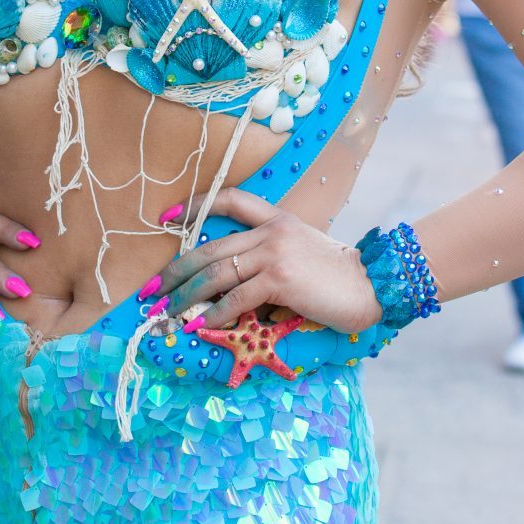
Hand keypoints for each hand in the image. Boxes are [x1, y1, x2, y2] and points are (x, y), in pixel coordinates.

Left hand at [153, 188, 381, 332]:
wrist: (371, 285)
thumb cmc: (336, 277)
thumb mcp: (301, 251)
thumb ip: (268, 256)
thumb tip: (229, 282)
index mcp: (276, 219)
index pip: (230, 199)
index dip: (195, 205)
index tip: (167, 217)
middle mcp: (271, 231)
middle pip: (210, 248)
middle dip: (174, 271)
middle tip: (152, 290)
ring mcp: (275, 253)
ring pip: (216, 274)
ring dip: (186, 297)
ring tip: (168, 312)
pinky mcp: (280, 279)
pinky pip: (236, 297)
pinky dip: (215, 313)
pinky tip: (203, 324)